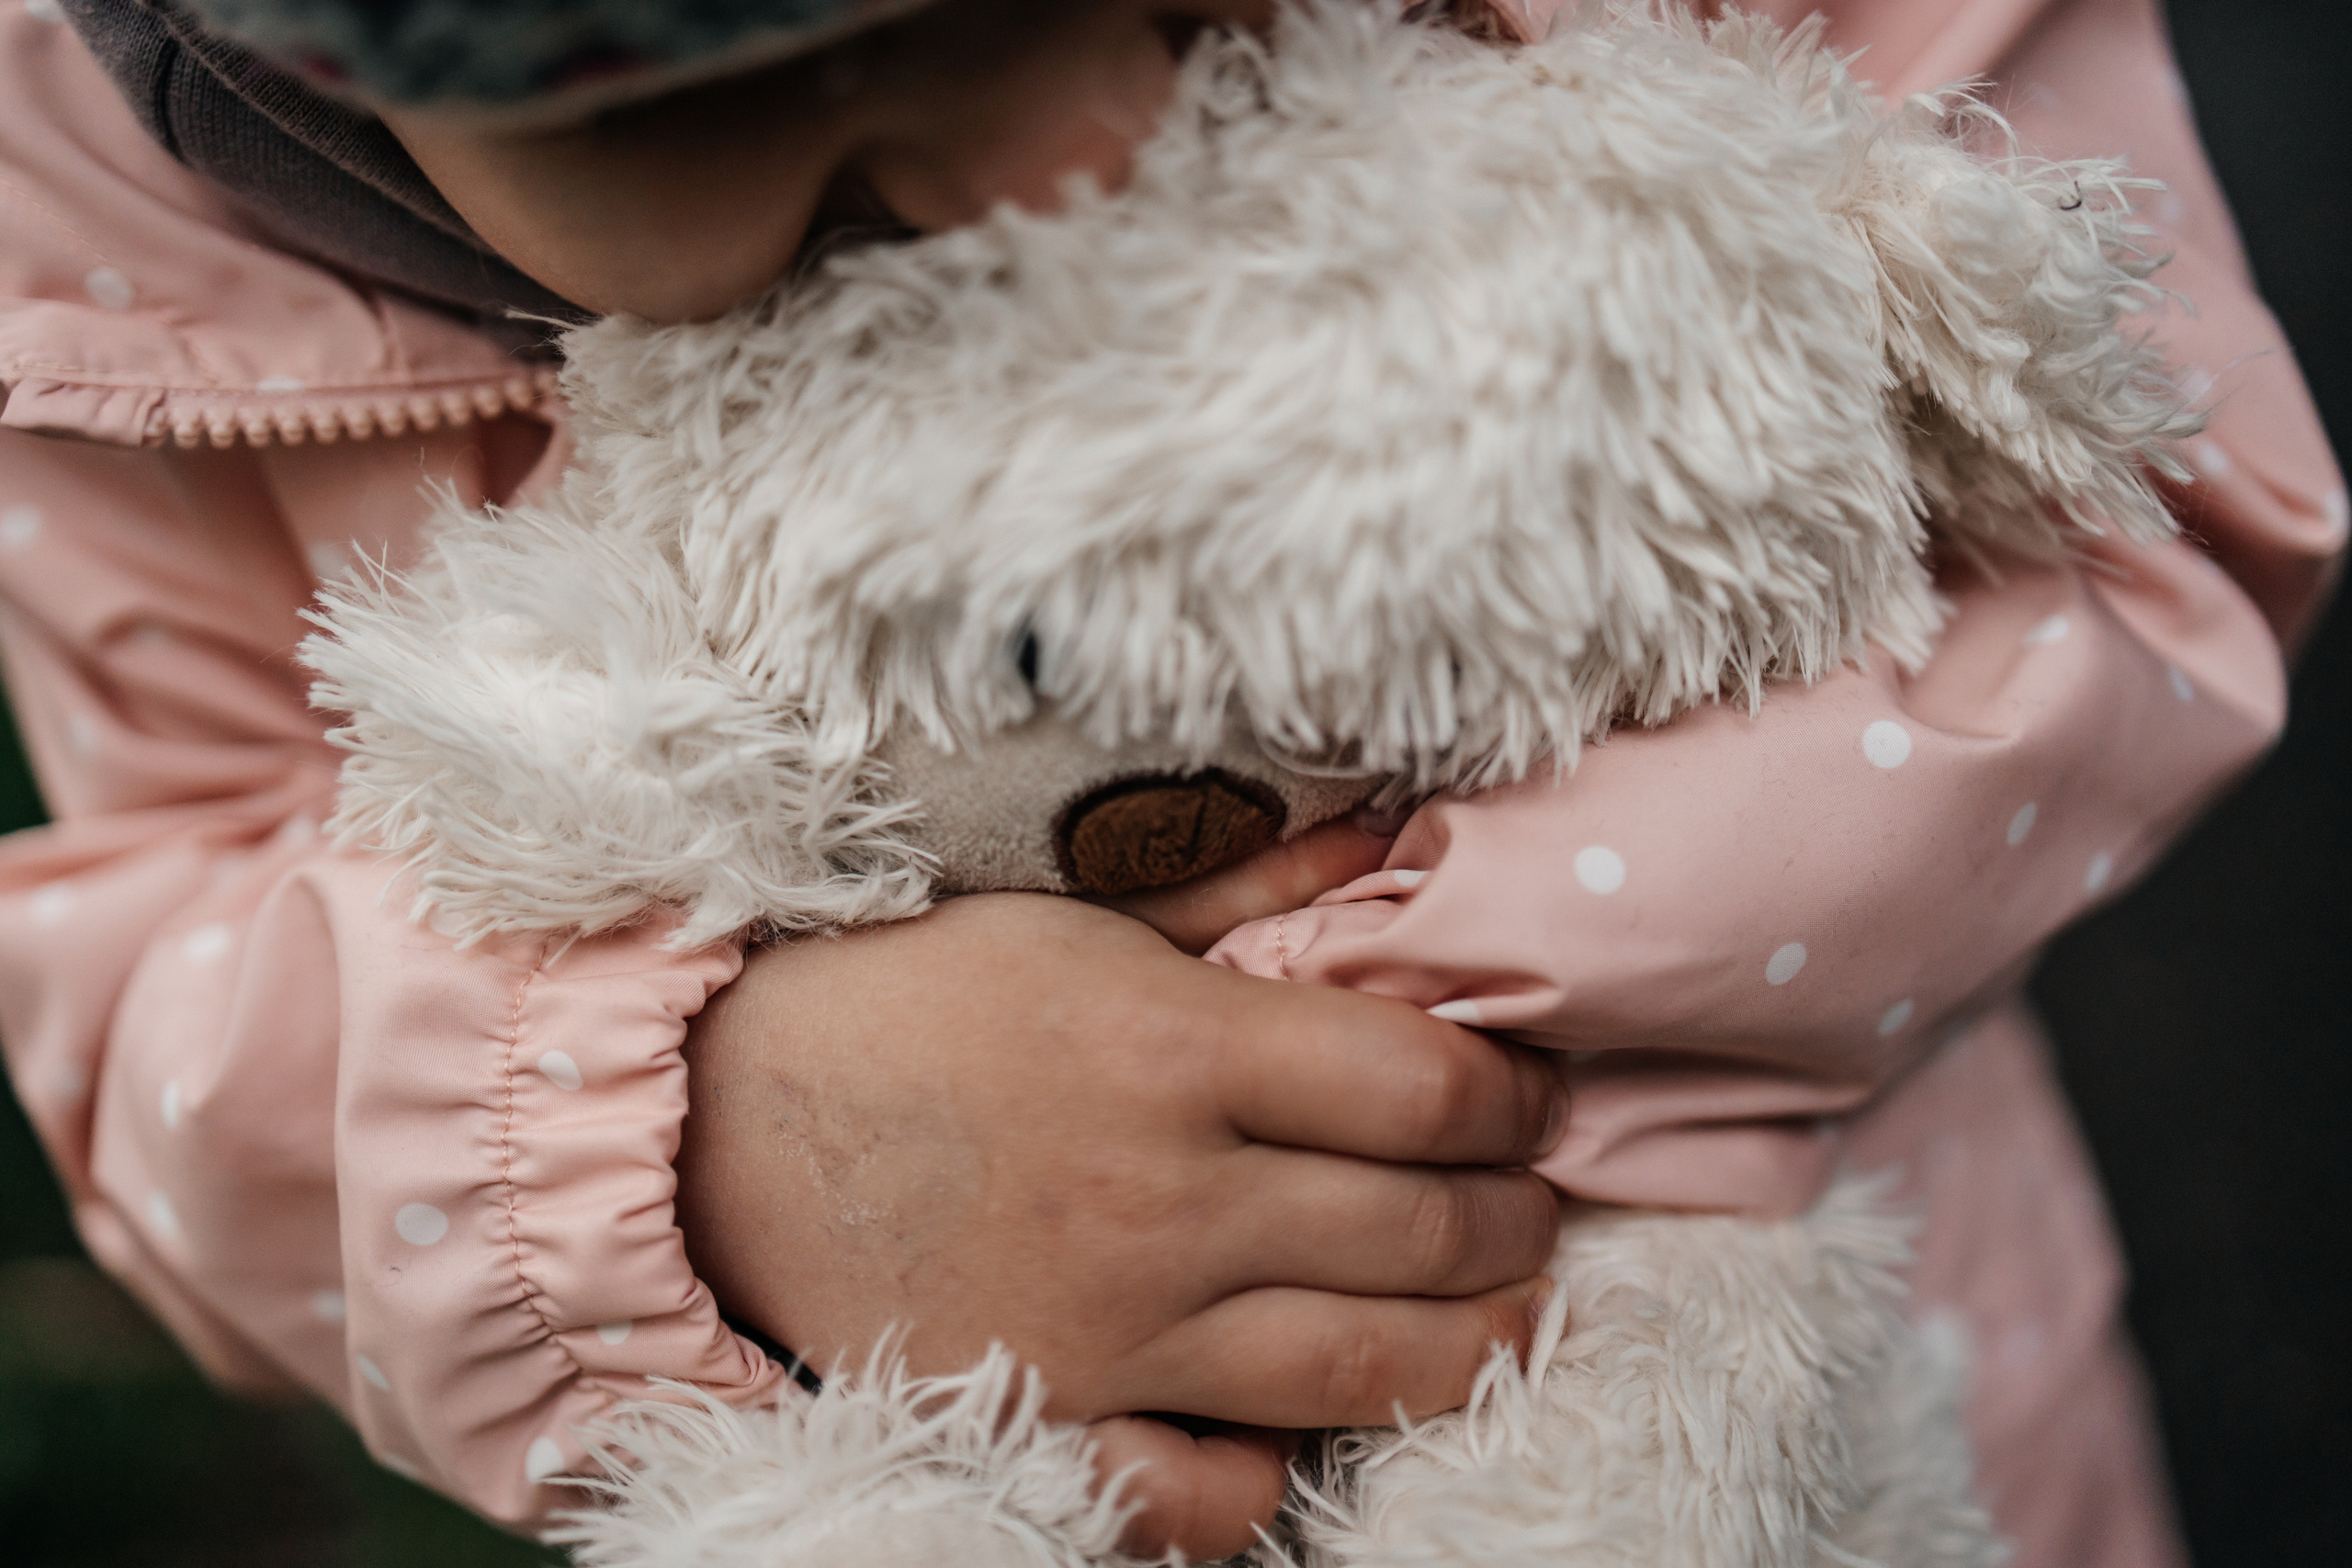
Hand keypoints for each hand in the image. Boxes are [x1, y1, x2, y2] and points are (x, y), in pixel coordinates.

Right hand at [676, 834, 1561, 1557]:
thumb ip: (1242, 886)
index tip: (1526, 1090)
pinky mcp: (1058, 1416)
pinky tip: (1316, 1435)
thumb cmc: (901, 998)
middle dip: (1517, 1213)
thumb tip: (1392, 843)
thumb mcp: (1071, 911)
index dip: (1511, 1095)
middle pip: (1424, 1231)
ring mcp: (1113, 1328)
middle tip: (1532, 1192)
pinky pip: (1206, 1491)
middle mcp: (1160, 1200)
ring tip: (1510, 1310)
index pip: (1423, 1091)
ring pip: (1360, 1369)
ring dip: (1475, 1344)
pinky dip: (1275, 1478)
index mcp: (1170, 1050)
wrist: (715, 1122)